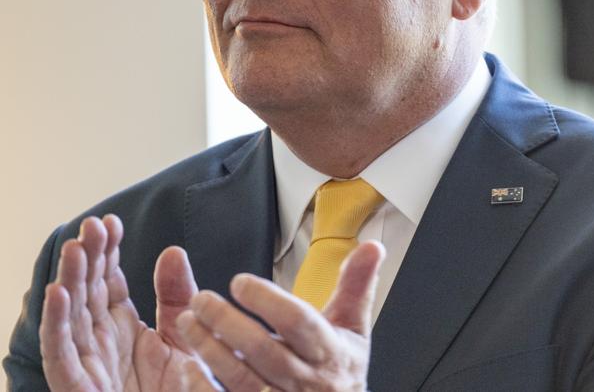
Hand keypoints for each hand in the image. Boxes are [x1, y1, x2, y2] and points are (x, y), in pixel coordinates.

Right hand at [39, 214, 198, 390]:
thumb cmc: (181, 390)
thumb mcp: (185, 336)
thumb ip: (177, 295)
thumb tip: (172, 250)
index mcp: (121, 328)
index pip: (106, 282)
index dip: (105, 252)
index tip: (110, 222)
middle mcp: (100, 343)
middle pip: (86, 293)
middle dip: (87, 258)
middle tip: (92, 225)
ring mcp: (88, 367)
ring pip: (70, 318)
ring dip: (69, 281)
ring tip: (74, 247)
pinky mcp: (80, 390)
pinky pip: (62, 357)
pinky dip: (56, 326)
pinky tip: (58, 294)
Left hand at [177, 240, 384, 390]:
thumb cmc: (340, 370)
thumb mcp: (354, 328)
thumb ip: (357, 285)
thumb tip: (373, 246)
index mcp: (328, 351)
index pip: (298, 323)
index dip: (268, 302)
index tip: (239, 282)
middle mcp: (306, 380)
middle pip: (264, 350)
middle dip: (228, 323)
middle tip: (201, 299)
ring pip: (242, 379)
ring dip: (211, 349)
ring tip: (189, 322)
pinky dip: (205, 389)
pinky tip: (189, 367)